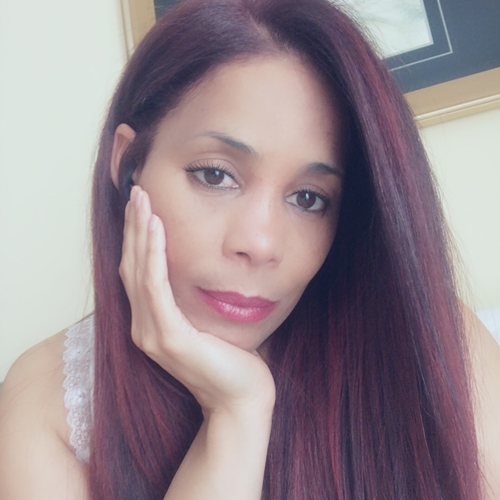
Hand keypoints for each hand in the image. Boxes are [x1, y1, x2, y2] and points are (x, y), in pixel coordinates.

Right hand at [119, 186, 275, 414]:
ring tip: (142, 199)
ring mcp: (152, 334)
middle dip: (134, 226)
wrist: (242, 398)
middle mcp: (144, 328)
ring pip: (138, 271)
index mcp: (152, 323)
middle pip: (131, 266)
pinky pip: (156, 287)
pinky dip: (154, 255)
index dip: (137, 238)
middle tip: (137, 190)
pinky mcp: (169, 338)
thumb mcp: (208, 320)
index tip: (143, 206)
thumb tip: (204, 266)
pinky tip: (156, 228)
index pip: (138, 272)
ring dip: (139, 232)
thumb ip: (194, 298)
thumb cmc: (232, 359)